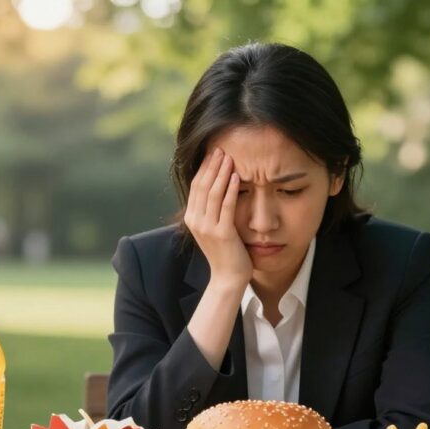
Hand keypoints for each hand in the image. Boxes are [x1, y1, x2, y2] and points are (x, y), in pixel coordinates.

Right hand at [184, 148, 251, 288]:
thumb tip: (218, 187)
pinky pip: (226, 206)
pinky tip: (237, 177)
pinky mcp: (222, 233)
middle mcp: (196, 221)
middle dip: (212, 166)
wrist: (228, 278)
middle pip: (202, 186)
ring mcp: (208, 228)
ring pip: (213, 193)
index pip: (196, 186)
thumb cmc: (225, 252)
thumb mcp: (213, 228)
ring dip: (221, 173)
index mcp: (192, 218)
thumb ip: (212, 210)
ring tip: (229, 158)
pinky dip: (231, 190)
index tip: (214, 153)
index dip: (204, 168)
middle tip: (221, 149)